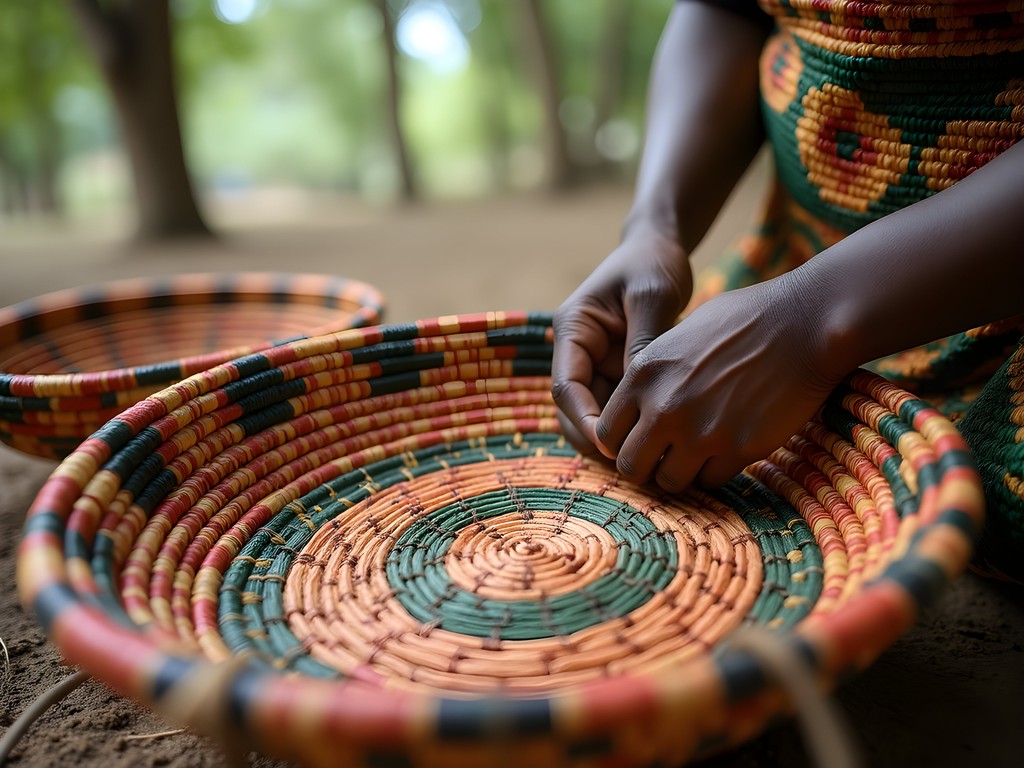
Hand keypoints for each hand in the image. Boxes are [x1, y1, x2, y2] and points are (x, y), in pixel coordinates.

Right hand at [552, 228, 691, 455]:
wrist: (659, 249)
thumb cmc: (651, 264)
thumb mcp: (651, 295)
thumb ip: (644, 341)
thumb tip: (641, 394)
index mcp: (572, 331)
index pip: (566, 387)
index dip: (583, 420)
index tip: (610, 444)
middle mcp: (578, 354)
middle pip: (572, 412)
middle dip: (595, 440)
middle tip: (631, 465)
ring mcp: (597, 367)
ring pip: (594, 418)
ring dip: (614, 440)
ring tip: (646, 461)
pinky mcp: (618, 375)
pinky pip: (619, 411)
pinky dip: (632, 430)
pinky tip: (660, 444)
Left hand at [596, 274, 847, 490]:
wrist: (803, 324)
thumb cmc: (743, 321)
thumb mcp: (679, 335)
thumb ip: (652, 375)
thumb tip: (637, 409)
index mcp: (643, 374)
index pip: (607, 433)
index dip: (621, 441)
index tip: (638, 439)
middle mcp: (664, 407)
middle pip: (631, 466)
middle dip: (645, 466)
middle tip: (663, 457)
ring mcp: (701, 432)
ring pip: (669, 482)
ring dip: (680, 473)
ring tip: (696, 455)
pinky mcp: (738, 449)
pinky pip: (710, 481)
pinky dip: (715, 472)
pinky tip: (726, 449)